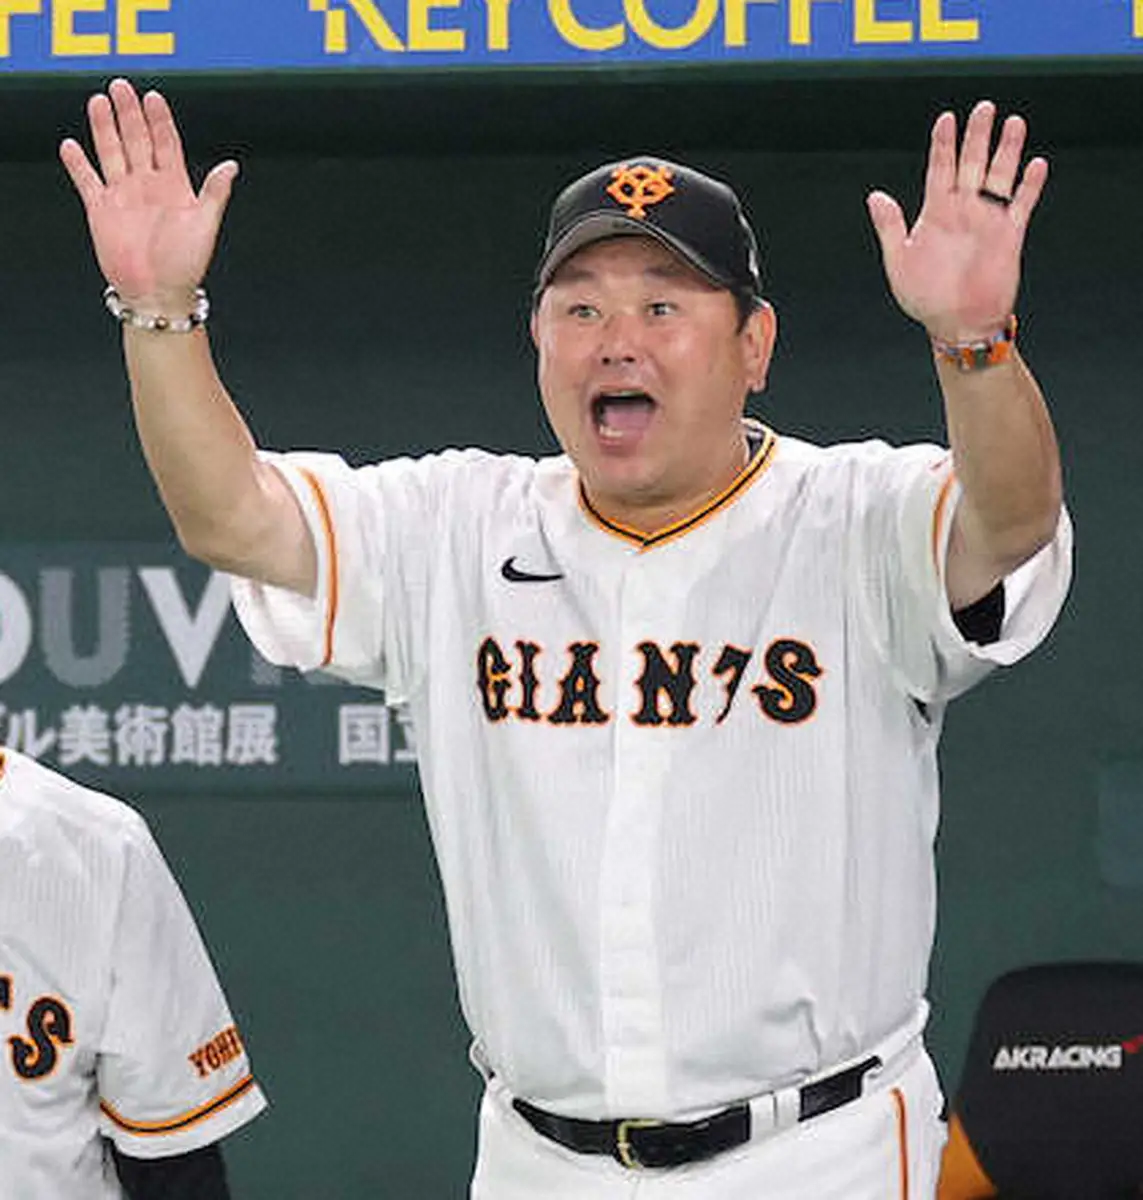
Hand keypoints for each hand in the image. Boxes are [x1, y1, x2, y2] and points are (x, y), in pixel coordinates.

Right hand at [59, 78, 237, 310]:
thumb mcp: (205, 225)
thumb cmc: (186, 266)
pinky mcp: (101, 211)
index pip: (167, 144)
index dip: (160, 120)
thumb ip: (215, 193)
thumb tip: (231, 166)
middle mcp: (148, 187)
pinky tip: (72, 146)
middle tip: (122, 87)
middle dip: (130, 114)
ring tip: (99, 101)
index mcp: (175, 188)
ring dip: (104, 128)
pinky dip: (78, 164)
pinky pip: (87, 181)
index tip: (154, 97)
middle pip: (137, 140)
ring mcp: (124, 197)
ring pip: (111, 152)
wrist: (159, 295)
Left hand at [866, 100, 1047, 342]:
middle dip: (977, 135)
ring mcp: (987, 220)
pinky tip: (1035, 164)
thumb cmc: (925, 297)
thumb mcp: (899, 259)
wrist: (956, 324)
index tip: (946, 119)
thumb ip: (889, 226)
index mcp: (935, 213)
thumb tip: (875, 195)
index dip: (943, 144)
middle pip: (971, 163)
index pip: (939, 168)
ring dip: (1007, 150)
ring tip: (1013, 122)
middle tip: (984, 107)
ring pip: (999, 176)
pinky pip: (1021, 204)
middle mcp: (963, 211)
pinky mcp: (1009, 235)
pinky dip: (1029, 186)